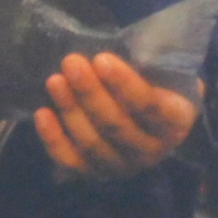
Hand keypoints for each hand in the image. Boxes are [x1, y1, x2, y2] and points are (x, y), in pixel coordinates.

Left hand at [35, 51, 199, 179]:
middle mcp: (152, 150)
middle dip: (90, 93)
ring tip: (54, 80)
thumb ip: (157, 63)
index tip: (101, 59)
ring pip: (92, 142)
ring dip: (70, 110)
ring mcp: (123, 165)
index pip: (149, 106)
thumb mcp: (167, 71)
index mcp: (175, 123)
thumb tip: (137, 44)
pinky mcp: (95, 172)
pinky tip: (42, 113)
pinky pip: (72, 160)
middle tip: (71, 62)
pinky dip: (54, 139)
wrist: (154, 117)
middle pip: (116, 125)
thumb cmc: (158, 84)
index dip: (124, 84)